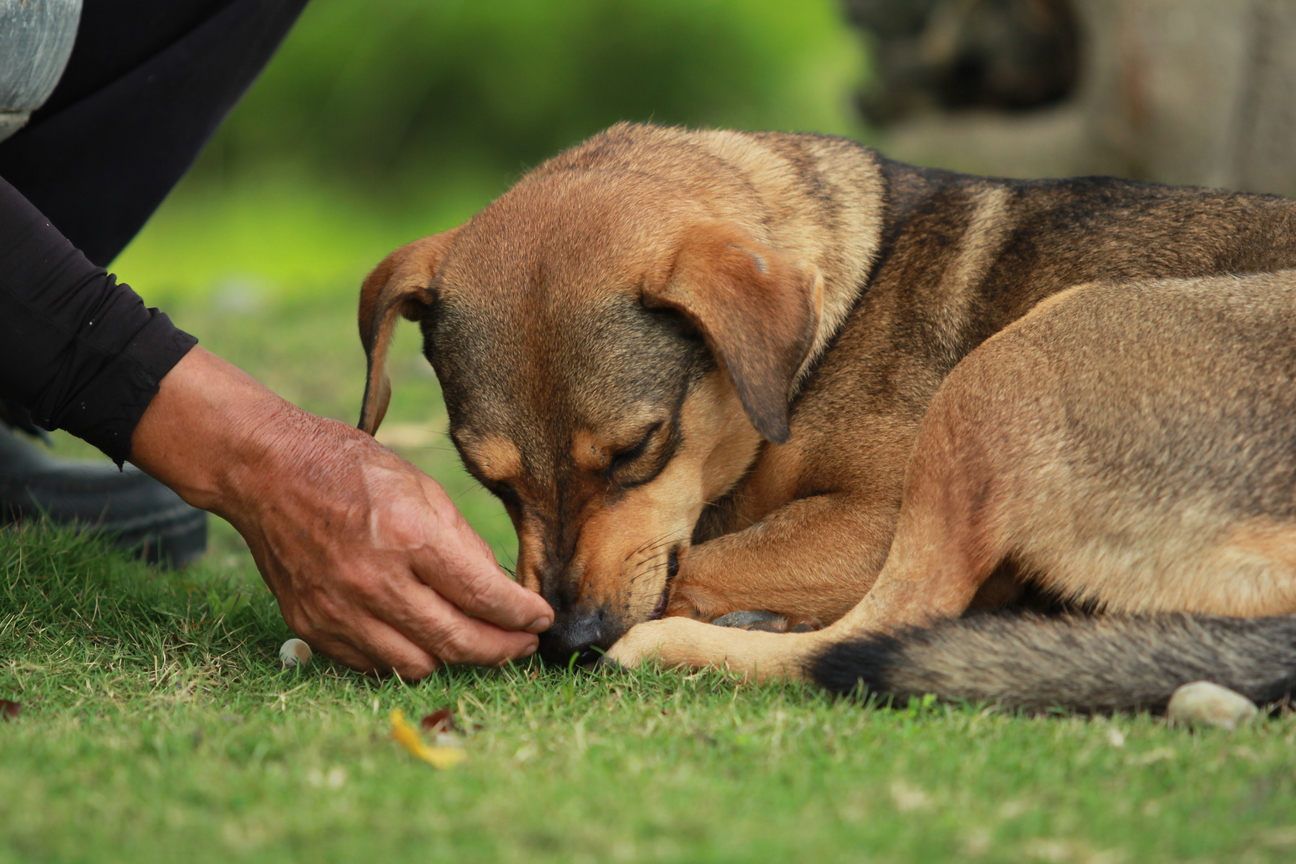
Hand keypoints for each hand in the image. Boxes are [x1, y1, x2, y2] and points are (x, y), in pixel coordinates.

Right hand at [130, 347, 552, 676]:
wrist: (266, 472)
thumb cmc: (349, 469)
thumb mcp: (420, 486)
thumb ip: (462, 541)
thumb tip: (498, 588)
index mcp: (409, 537)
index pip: (483, 596)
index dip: (521, 616)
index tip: (541, 620)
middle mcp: (375, 582)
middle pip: (457, 642)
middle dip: (502, 649)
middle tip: (523, 646)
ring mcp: (340, 610)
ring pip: (418, 665)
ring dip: (455, 658)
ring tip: (475, 641)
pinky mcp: (314, 626)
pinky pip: (374, 664)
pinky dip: (406, 657)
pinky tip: (423, 638)